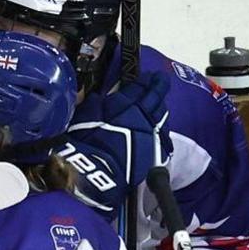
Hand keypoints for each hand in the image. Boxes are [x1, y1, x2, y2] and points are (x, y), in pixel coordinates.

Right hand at [62, 71, 170, 211]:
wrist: (98, 174)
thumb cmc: (87, 142)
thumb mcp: (85, 116)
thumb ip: (96, 104)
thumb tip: (101, 97)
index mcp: (128, 104)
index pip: (142, 86)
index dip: (147, 80)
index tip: (150, 75)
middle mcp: (145, 115)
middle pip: (157, 99)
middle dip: (159, 89)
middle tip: (160, 82)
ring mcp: (153, 133)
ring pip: (162, 115)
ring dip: (161, 108)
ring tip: (159, 103)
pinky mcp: (156, 151)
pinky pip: (163, 135)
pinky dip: (161, 128)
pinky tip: (159, 128)